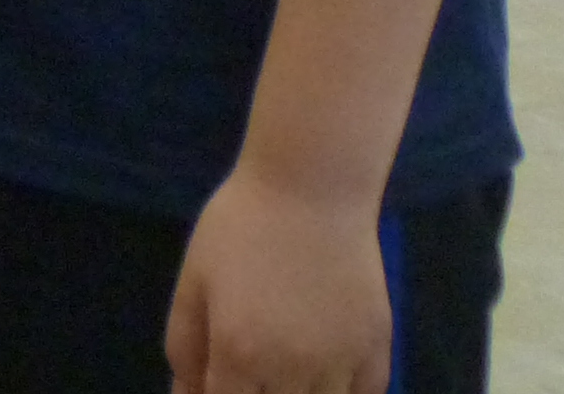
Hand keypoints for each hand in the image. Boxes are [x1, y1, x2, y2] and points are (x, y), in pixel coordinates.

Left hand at [167, 166, 391, 393]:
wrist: (310, 190)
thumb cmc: (240, 229)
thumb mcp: (194, 283)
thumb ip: (186, 349)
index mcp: (240, 354)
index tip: (216, 379)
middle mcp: (294, 370)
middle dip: (256, 393)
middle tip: (248, 369)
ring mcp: (342, 365)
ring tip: (281, 370)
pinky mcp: (377, 351)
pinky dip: (342, 393)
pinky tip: (324, 372)